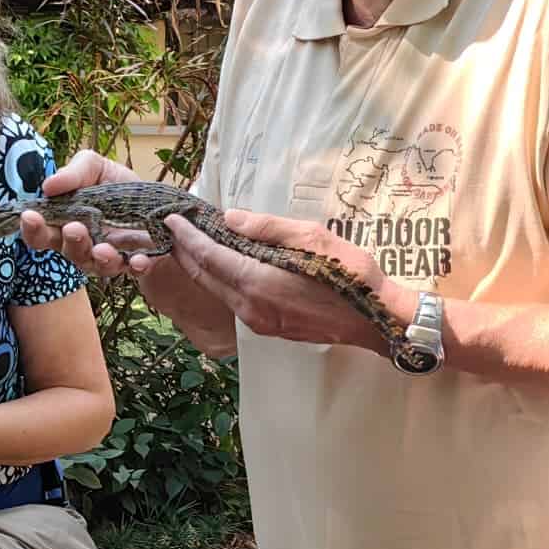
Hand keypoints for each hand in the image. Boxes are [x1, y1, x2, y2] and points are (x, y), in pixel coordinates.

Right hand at [17, 149, 146, 278]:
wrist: (153, 197)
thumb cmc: (113, 184)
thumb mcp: (94, 168)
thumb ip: (73, 174)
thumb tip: (48, 186)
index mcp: (63, 223)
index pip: (40, 234)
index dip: (32, 229)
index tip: (29, 216)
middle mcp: (81, 245)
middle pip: (67, 251)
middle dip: (69, 241)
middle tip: (73, 228)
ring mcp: (106, 256)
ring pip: (96, 265)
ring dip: (97, 257)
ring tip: (102, 248)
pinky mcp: (134, 261)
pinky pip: (132, 269)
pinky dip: (135, 266)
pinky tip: (138, 260)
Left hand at [164, 209, 411, 351]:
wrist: (377, 321)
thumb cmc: (352, 276)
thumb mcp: (314, 238)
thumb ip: (268, 228)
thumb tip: (230, 219)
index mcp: (258, 282)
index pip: (208, 256)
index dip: (187, 236)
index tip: (172, 218)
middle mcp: (250, 307)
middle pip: (204, 277)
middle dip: (186, 251)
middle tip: (175, 228)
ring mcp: (258, 323)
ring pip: (217, 291)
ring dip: (201, 266)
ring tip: (194, 242)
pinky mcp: (268, 329)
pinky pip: (233, 301)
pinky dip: (221, 280)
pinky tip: (224, 265)